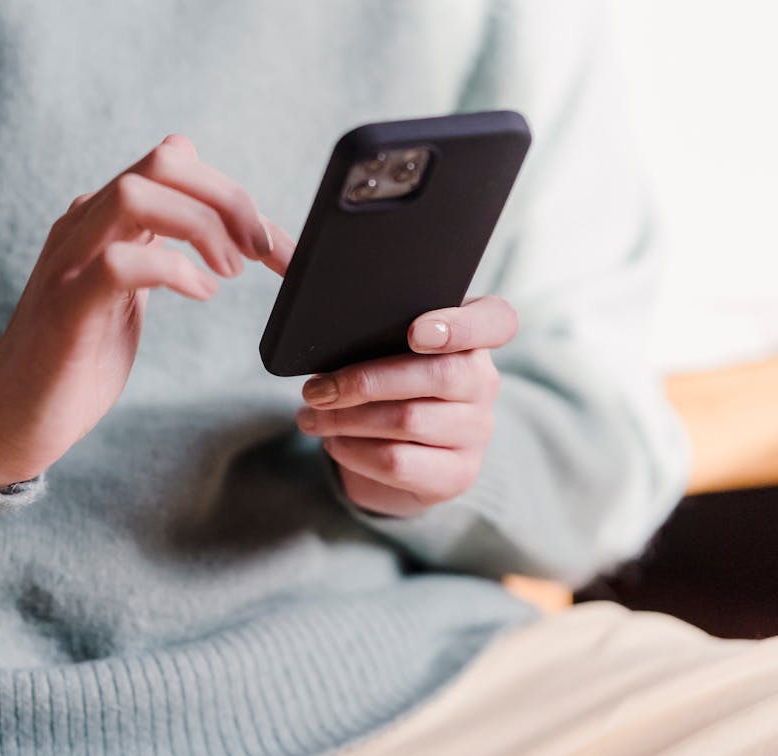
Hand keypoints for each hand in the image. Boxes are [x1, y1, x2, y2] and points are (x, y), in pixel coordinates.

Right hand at [0, 135, 295, 489]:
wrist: (14, 417)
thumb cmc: (76, 359)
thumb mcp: (127, 292)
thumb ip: (157, 247)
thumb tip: (212, 212)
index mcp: (102, 219)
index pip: (174, 163)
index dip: (234, 194)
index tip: (275, 245)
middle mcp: (83, 226)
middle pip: (163, 162)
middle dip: (228, 199)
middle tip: (262, 252)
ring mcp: (70, 263)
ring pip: (137, 194)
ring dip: (202, 227)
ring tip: (229, 273)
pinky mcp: (66, 308)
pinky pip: (120, 262)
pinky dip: (173, 270)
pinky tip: (200, 293)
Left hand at [295, 296, 518, 516]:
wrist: (401, 462)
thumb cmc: (382, 388)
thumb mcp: (372, 347)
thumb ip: (346, 309)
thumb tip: (279, 256)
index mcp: (471, 338)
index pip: (498, 320)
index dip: (461, 324)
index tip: (417, 331)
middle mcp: (483, 382)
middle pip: (437, 373)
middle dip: (363, 380)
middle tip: (314, 389)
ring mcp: (475, 432)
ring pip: (408, 420)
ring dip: (345, 418)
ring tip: (309, 414)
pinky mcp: (456, 475)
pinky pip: (398, 461)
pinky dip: (353, 450)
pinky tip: (333, 442)